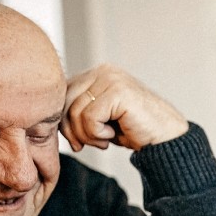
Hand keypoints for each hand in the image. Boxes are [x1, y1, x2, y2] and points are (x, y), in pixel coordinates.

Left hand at [61, 64, 187, 151]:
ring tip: (105, 140)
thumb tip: (49, 119)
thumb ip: (78, 111)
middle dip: (71, 130)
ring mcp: (111, 79)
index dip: (64, 121)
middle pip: (64, 101)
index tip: (78, 141)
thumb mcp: (100, 119)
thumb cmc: (134, 131)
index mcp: (97, 74)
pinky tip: (113, 136)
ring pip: (75, 111)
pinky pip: (89, 117)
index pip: (62, 94)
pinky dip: (97, 134)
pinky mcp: (118, 91)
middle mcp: (103, 71)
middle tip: (90, 144)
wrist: (166, 140)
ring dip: (87, 135)